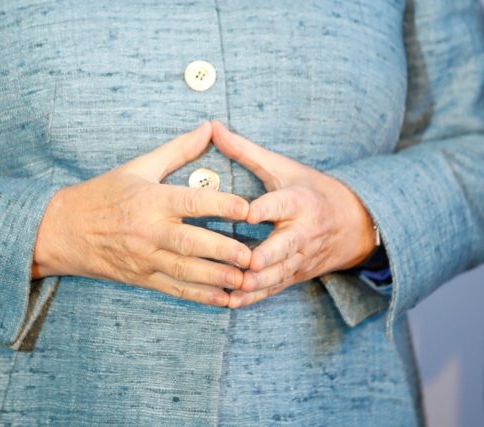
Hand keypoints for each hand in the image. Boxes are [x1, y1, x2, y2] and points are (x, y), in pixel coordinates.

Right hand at [32, 121, 251, 305]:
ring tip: (245, 281)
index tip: (248, 209)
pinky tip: (223, 299)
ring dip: (216, 278)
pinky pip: (174, 289)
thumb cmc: (104, 194)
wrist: (63, 230)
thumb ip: (178, 149)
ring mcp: (144, 258)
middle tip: (252, 255)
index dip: (221, 205)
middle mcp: (148, 231)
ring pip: (185, 271)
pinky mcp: (142, 278)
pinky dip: (199, 296)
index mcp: (150, 200)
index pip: (190, 203)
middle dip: (223, 251)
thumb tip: (209, 127)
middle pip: (191, 243)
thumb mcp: (139, 166)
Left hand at [210, 120, 376, 308]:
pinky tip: (231, 302)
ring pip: (280, 272)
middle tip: (245, 264)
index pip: (281, 204)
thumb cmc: (310, 189)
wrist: (354, 221)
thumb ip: (245, 151)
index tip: (247, 213)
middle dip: (266, 256)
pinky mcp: (296, 274)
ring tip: (233, 288)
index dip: (265, 209)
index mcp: (299, 200)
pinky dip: (256, 297)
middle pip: (285, 246)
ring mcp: (301, 256)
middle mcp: (303, 231)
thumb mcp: (282, 167)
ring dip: (258, 282)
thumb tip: (212, 126)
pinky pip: (276, 287)